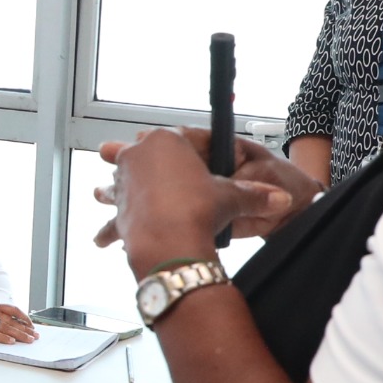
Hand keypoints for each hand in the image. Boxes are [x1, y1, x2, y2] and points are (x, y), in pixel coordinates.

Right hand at [0, 302, 38, 343]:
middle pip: (13, 320)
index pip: (12, 310)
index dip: (24, 318)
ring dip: (19, 334)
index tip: (31, 324)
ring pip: (6, 327)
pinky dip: (3, 338)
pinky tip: (10, 342)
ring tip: (29, 340)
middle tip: (36, 335)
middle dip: (26, 328)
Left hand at [90, 129, 313, 269]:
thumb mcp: (231, 197)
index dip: (198, 151)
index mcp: (167, 140)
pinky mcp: (118, 209)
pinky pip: (113, 219)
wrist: (169, 243)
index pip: (185, 139)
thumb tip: (282, 199)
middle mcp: (138, 155)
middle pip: (145, 154)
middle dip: (148, 161)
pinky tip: (100, 239)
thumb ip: (255, 194)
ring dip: (113, 189)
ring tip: (100, 193)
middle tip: (157, 173)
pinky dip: (108, 230)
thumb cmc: (197, 211)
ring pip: (118, 181)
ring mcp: (124, 181)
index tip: (204, 160)